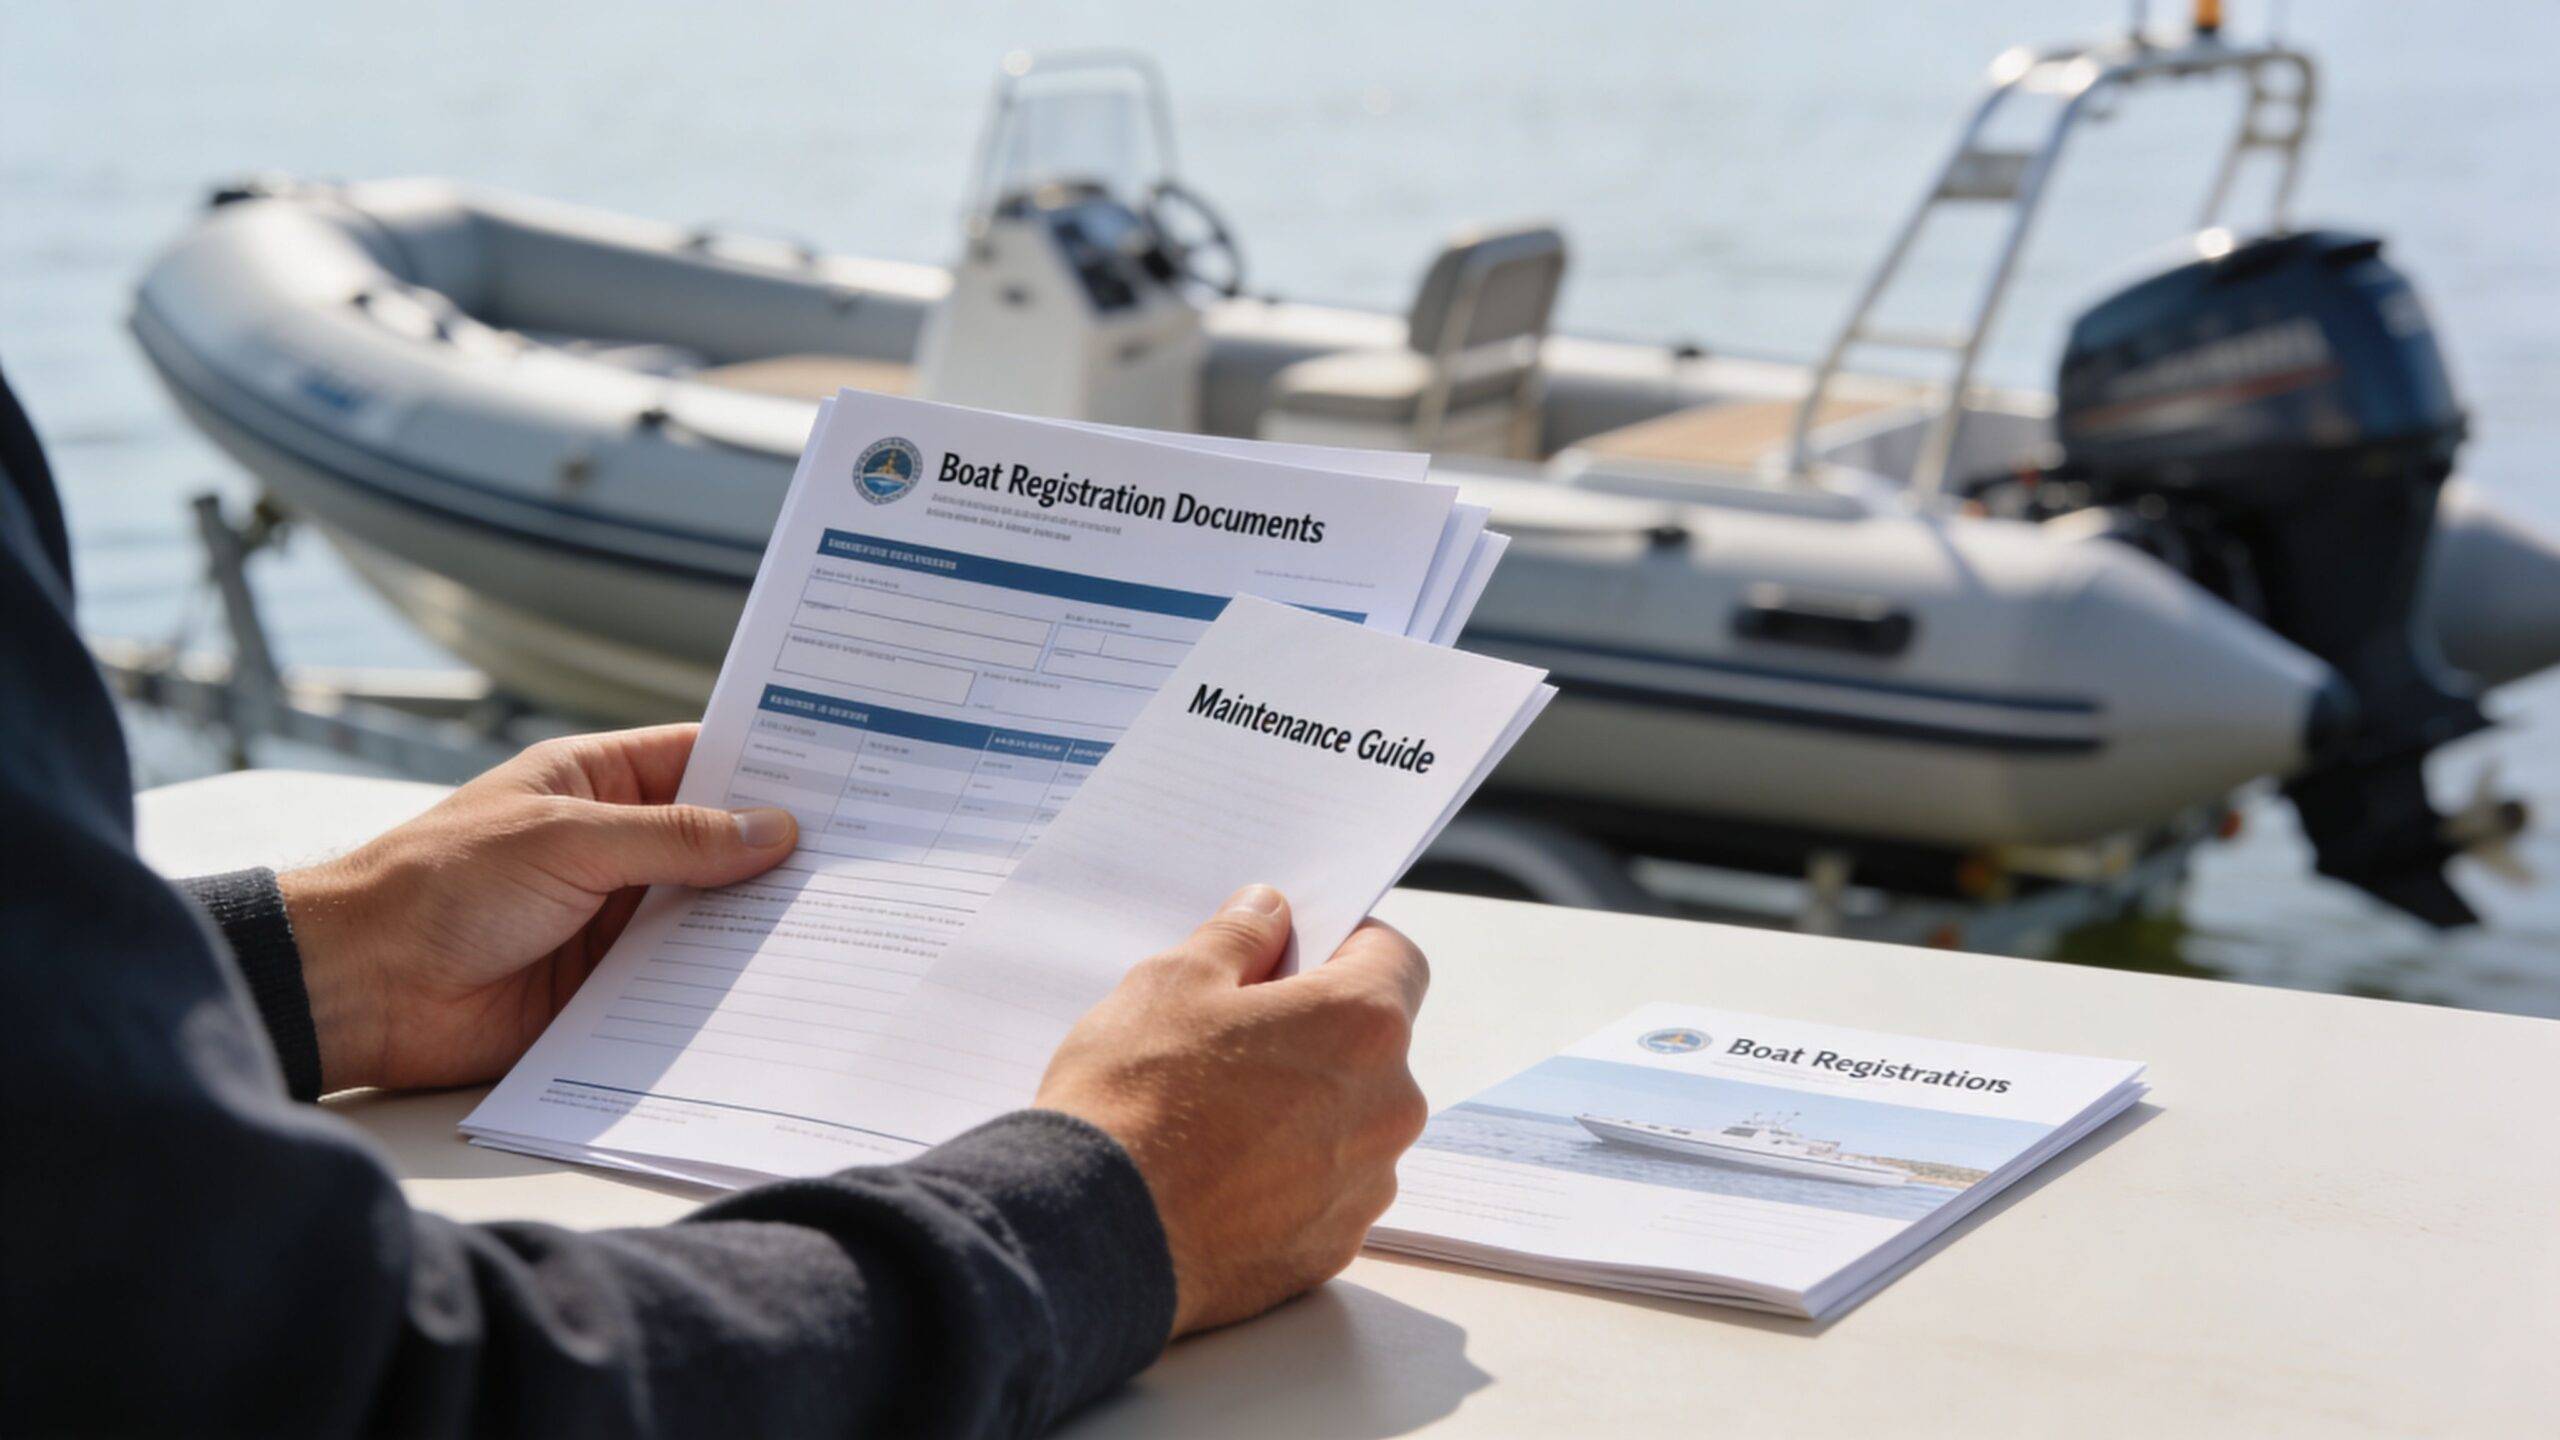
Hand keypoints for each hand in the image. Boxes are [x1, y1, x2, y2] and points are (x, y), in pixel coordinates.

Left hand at [276, 726, 797, 1092]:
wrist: (363, 987)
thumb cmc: (441, 885)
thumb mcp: (568, 838)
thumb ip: (676, 838)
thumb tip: (775, 830)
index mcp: (598, 782)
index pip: (704, 758)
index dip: (770, 762)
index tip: (848, 768)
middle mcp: (615, 848)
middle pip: (719, 842)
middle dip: (781, 850)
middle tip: (869, 853)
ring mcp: (615, 920)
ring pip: (710, 916)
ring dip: (759, 922)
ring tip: (848, 919)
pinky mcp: (610, 992)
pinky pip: (684, 985)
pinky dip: (725, 987)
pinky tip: (783, 985)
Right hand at [1034, 885, 1430, 1337]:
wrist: (1093, 1234)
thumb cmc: (1134, 1098)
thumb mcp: (1171, 983)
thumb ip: (1238, 938)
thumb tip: (1269, 914)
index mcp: (1362, 1026)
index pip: (1396, 959)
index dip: (1348, 947)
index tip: (1297, 957)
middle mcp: (1387, 1110)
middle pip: (1372, 1048)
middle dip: (1317, 1035)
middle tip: (1234, 1039)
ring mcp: (1365, 1188)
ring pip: (1349, 1125)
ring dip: (1304, 1111)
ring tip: (1215, 1118)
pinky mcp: (1331, 1250)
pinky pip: (1323, 1194)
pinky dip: (1285, 1180)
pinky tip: (1216, 1177)